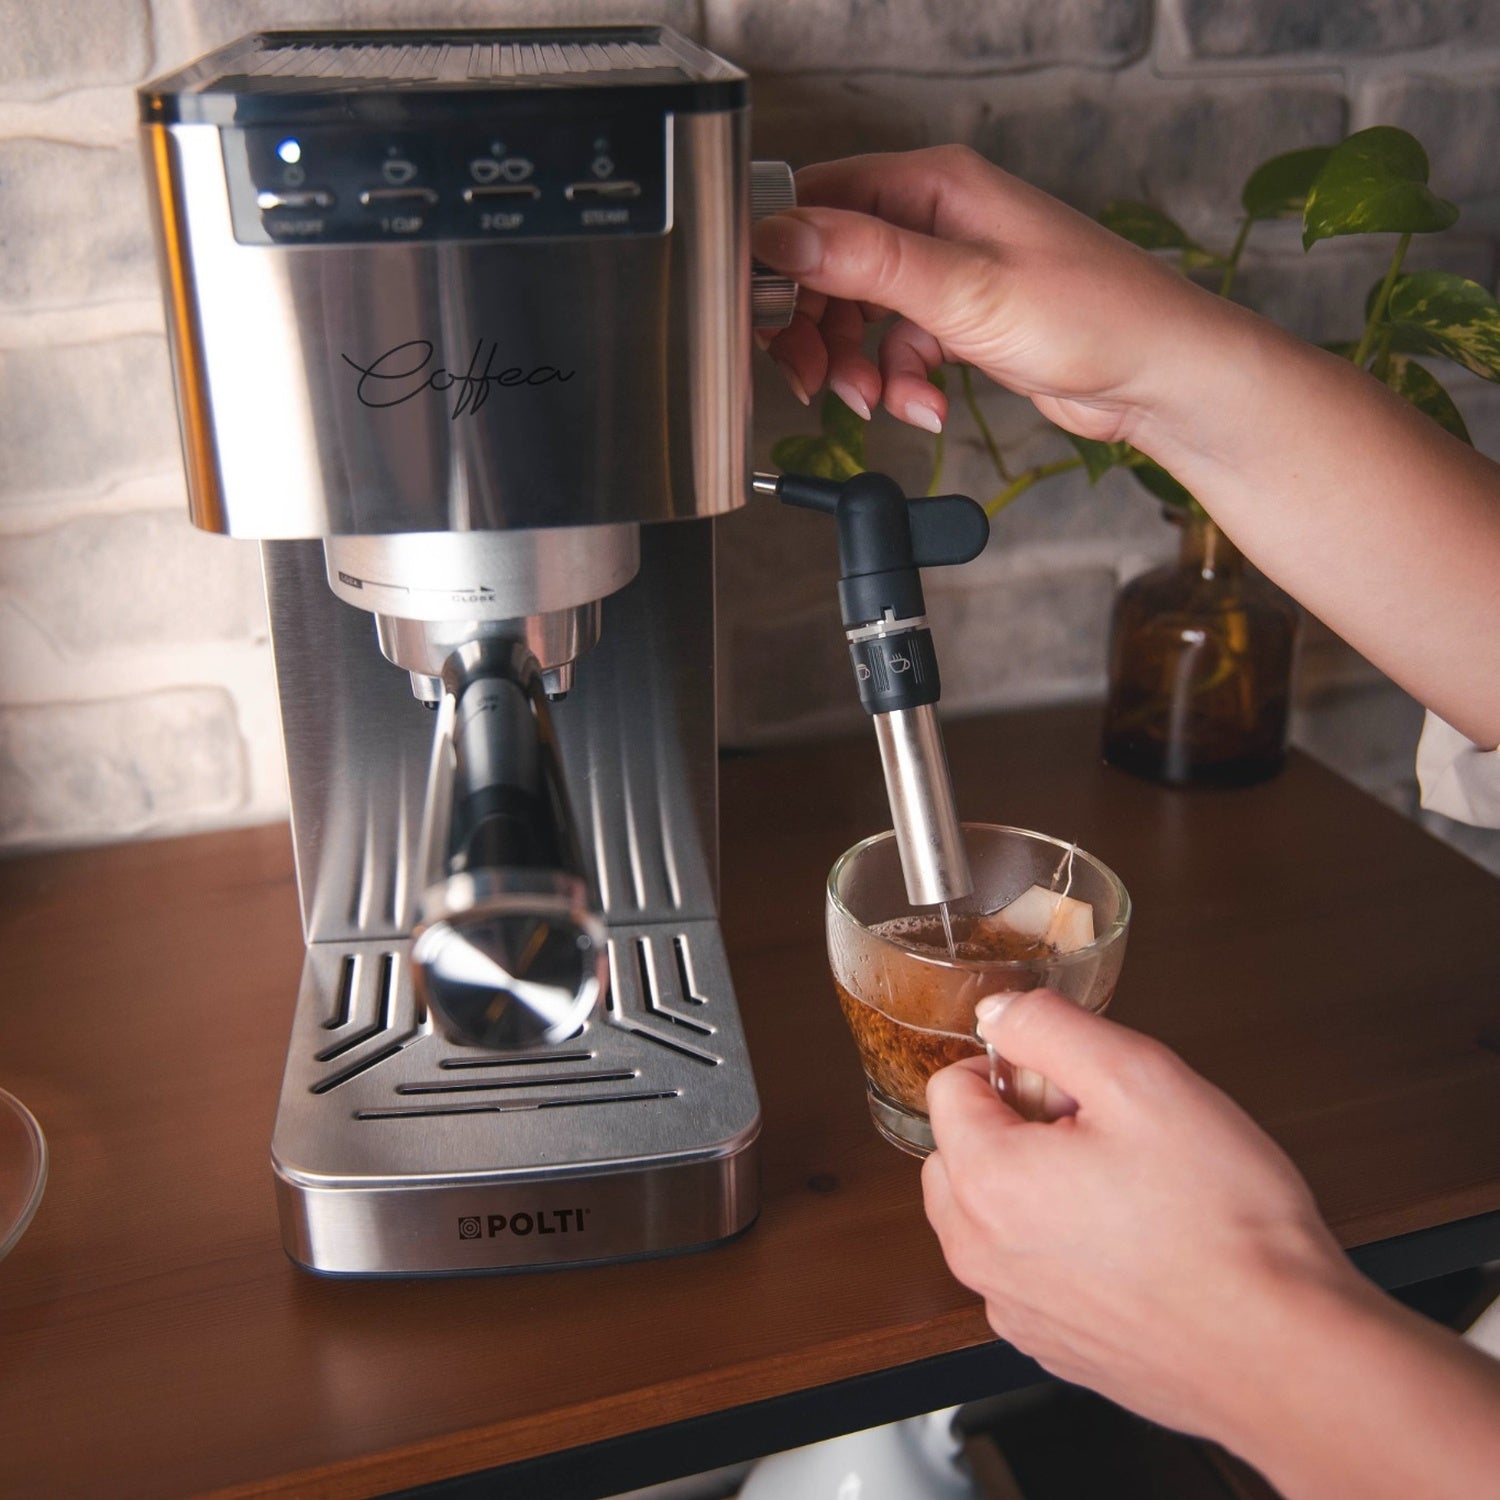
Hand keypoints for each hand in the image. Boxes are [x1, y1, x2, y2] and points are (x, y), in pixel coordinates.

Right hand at [752, 146, 1236, 441]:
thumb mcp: (966, 290)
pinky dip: (898, 382)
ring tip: (874, 400)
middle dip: (813, 327)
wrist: (1157, 378)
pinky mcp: (961, 319)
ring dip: (854, 365)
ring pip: (858, 314)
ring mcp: (949, 270)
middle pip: (830, 264)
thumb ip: (869, 262)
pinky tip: (923, 406)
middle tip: (809, 376)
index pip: (820, 200)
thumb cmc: (1094, 317)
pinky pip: (897, 348)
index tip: (764, 313)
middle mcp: (937, 219)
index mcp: (934, 185)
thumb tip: (784, 236)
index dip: (782, 259)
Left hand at [922, 989, 1359, 1440]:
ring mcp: (1014, 1309)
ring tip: (1125, 1193)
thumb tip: (1000, 1013)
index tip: (1077, 1088)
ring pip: (991, 1216)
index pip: (950, 1087)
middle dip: (1016, 1129)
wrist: (1284, 1352)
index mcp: (986, 1180)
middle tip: (1103, 1135)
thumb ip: (1052, 1029)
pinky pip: (1030, 1273)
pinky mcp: (1053, 1346)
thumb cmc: (1221, 1221)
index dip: (1018, 1070)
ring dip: (1035, 1190)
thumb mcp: (1140, 1076)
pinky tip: (1136, 1250)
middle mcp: (980, 1253)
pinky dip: (1061, 1251)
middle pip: (961, 1152)